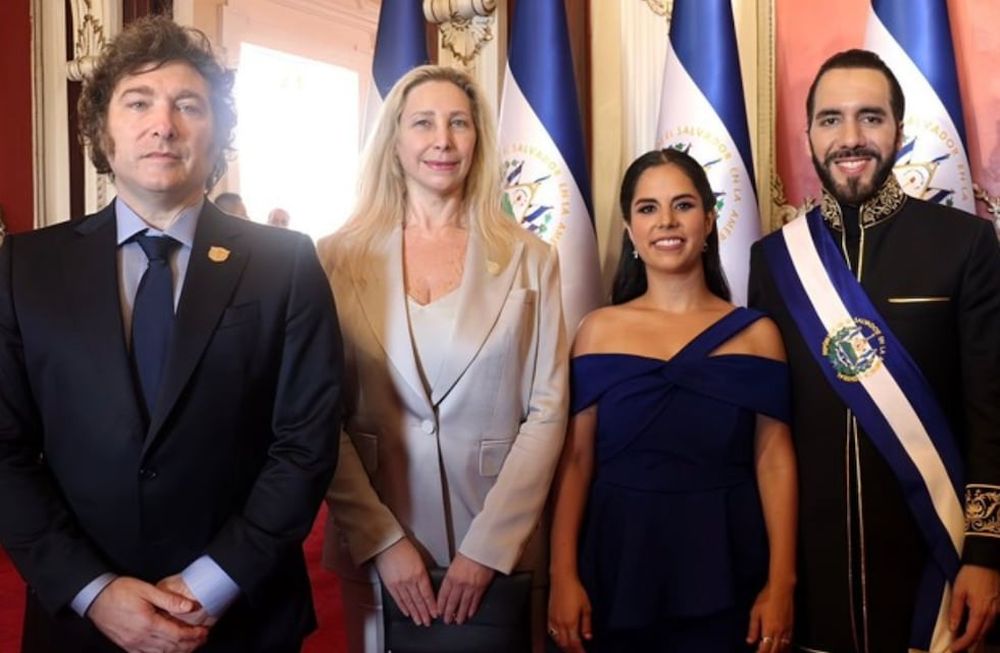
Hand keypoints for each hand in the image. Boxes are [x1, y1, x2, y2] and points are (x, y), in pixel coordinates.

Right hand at [87, 576, 208, 652]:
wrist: (95, 597)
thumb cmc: (119, 591)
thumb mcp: (147, 590)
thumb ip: (169, 600)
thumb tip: (189, 606)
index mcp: (148, 624)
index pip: (177, 635)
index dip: (193, 635)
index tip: (204, 631)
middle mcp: (140, 638)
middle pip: (171, 647)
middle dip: (190, 644)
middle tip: (202, 639)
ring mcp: (132, 644)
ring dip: (178, 651)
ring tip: (191, 645)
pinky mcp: (126, 646)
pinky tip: (168, 651)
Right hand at [374, 538, 437, 625]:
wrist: (388, 544)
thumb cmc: (403, 548)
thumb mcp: (419, 560)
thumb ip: (422, 574)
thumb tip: (426, 586)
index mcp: (420, 573)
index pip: (427, 594)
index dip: (431, 606)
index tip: (435, 613)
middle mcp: (410, 581)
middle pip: (419, 601)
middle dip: (424, 613)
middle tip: (427, 621)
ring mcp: (400, 584)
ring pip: (409, 602)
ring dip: (415, 613)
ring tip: (418, 621)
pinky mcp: (390, 585)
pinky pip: (398, 599)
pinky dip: (403, 607)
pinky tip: (407, 612)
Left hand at [436, 553, 495, 624]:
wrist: (483, 549)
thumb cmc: (471, 551)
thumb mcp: (455, 561)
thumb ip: (452, 574)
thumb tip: (450, 583)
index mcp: (451, 576)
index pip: (443, 595)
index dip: (441, 605)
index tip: (439, 611)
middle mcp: (459, 584)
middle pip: (452, 602)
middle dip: (449, 613)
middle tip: (447, 620)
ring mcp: (470, 587)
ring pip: (463, 605)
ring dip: (460, 614)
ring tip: (459, 620)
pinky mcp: (481, 588)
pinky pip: (475, 602)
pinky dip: (472, 609)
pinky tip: (470, 614)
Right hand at [547, 573, 591, 651]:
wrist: (562, 579)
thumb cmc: (575, 590)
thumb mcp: (586, 607)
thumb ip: (586, 624)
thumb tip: (588, 637)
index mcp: (571, 622)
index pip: (575, 643)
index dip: (579, 651)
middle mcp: (560, 623)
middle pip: (565, 645)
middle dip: (572, 651)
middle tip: (578, 652)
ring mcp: (553, 620)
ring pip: (557, 640)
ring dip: (564, 647)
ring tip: (570, 649)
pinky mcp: (549, 616)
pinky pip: (551, 633)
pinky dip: (556, 639)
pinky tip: (560, 639)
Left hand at [747, 582, 793, 651]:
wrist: (781, 590)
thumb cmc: (766, 599)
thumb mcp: (755, 612)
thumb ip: (753, 628)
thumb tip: (750, 642)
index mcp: (769, 629)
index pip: (765, 648)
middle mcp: (779, 633)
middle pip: (775, 650)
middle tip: (763, 652)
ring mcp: (787, 630)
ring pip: (784, 648)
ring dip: (777, 652)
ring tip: (771, 652)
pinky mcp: (792, 627)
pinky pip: (790, 642)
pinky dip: (786, 648)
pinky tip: (783, 649)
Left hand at [950, 564, 999, 650]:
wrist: (986, 562)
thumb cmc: (970, 575)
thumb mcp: (958, 591)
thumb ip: (956, 611)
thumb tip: (953, 627)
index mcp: (980, 611)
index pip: (972, 634)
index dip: (963, 644)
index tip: (954, 649)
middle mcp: (992, 614)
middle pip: (981, 635)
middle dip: (970, 644)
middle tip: (959, 648)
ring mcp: (997, 611)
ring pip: (987, 630)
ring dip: (977, 638)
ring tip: (965, 641)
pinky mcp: (999, 607)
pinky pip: (992, 623)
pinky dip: (983, 629)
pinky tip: (976, 629)